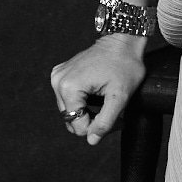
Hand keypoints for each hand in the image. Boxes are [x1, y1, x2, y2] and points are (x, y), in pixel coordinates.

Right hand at [49, 33, 145, 147]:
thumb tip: (92, 140)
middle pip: (71, 120)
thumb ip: (106, 121)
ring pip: (70, 112)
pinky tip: (97, 95)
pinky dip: (83, 103)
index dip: (97, 128)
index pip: (77, 125)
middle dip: (92, 121)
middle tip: (114, 113)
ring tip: (107, 103)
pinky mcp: (61, 75)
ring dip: (88, 113)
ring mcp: (57, 77)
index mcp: (69, 87)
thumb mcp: (120, 96)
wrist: (122, 41)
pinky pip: (69, 100)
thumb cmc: (125, 64)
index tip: (117, 118)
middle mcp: (58, 82)